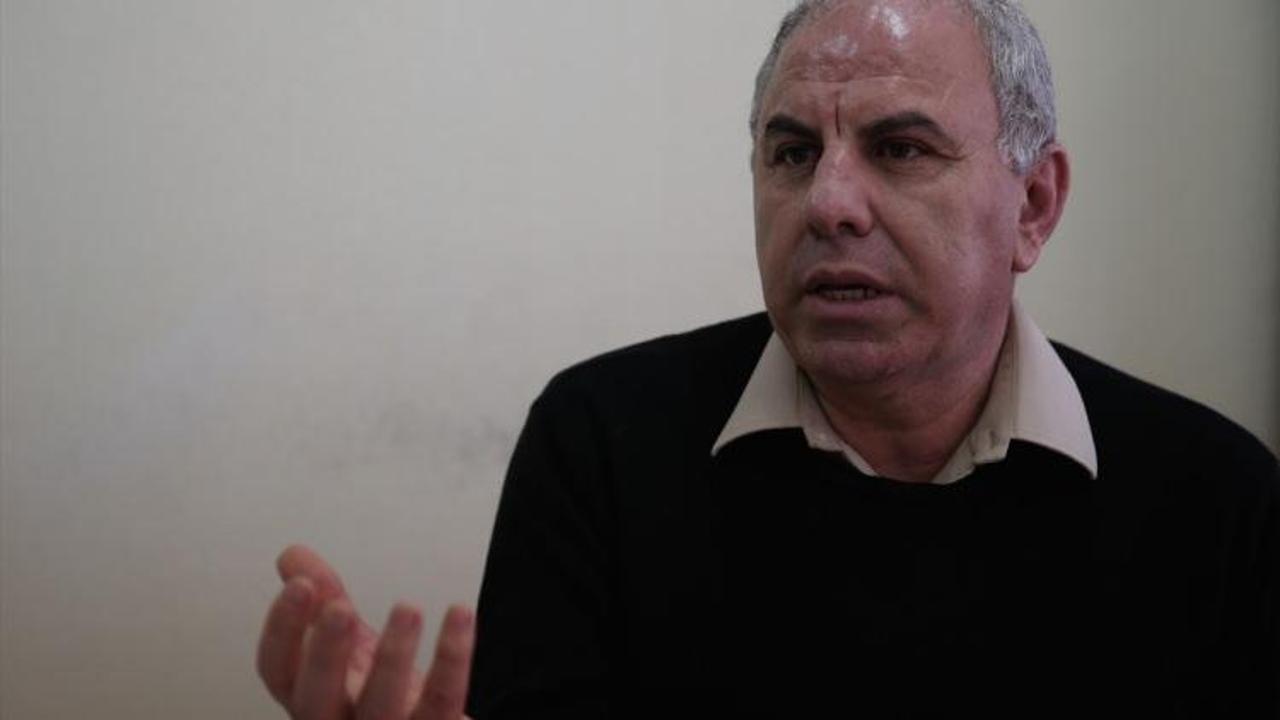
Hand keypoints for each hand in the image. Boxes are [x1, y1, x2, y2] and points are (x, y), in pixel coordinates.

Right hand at [257, 545, 474, 718]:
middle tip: (339, 608)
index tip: (300, 585)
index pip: (279, 670)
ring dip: (393, 657)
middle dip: (325, 652)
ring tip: (407, 608)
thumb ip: (324, 600)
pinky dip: (453, 657)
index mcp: (313, 696)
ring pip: (383, 706)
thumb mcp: (348, 646)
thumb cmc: (383, 697)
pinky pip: (444, 699)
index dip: (282, 629)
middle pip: (317, 699)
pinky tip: (459, 615)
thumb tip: (294, 556)